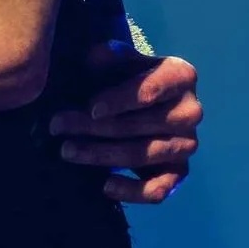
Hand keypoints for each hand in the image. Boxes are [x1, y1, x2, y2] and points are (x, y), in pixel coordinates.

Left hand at [49, 53, 201, 204]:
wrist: (144, 104)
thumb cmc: (128, 77)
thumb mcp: (119, 61)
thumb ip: (109, 56)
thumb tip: (96, 56)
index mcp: (182, 76)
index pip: (149, 91)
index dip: (119, 100)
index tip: (90, 109)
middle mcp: (191, 111)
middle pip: (139, 125)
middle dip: (93, 127)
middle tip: (57, 126)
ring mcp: (187, 144)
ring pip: (142, 155)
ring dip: (101, 155)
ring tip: (66, 151)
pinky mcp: (179, 173)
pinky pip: (159, 189)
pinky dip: (133, 191)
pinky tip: (105, 185)